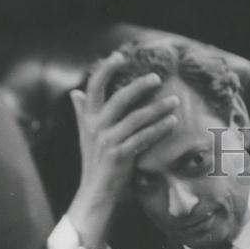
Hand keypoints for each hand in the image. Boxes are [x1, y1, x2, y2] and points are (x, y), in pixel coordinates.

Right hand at [65, 52, 179, 248]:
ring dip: (157, 108)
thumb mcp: (86, 136)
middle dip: (138, 86)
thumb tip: (75, 93)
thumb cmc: (95, 163)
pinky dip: (159, 129)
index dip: (106, 69)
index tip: (120, 56)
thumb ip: (83, 114)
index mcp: (88, 119)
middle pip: (118, 98)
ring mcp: (107, 141)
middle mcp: (95, 127)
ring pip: (135, 118)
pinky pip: (143, 138)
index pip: (94, 87)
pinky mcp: (120, 156)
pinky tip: (172, 122)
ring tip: (174, 101)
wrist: (95, 192)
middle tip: (156, 78)